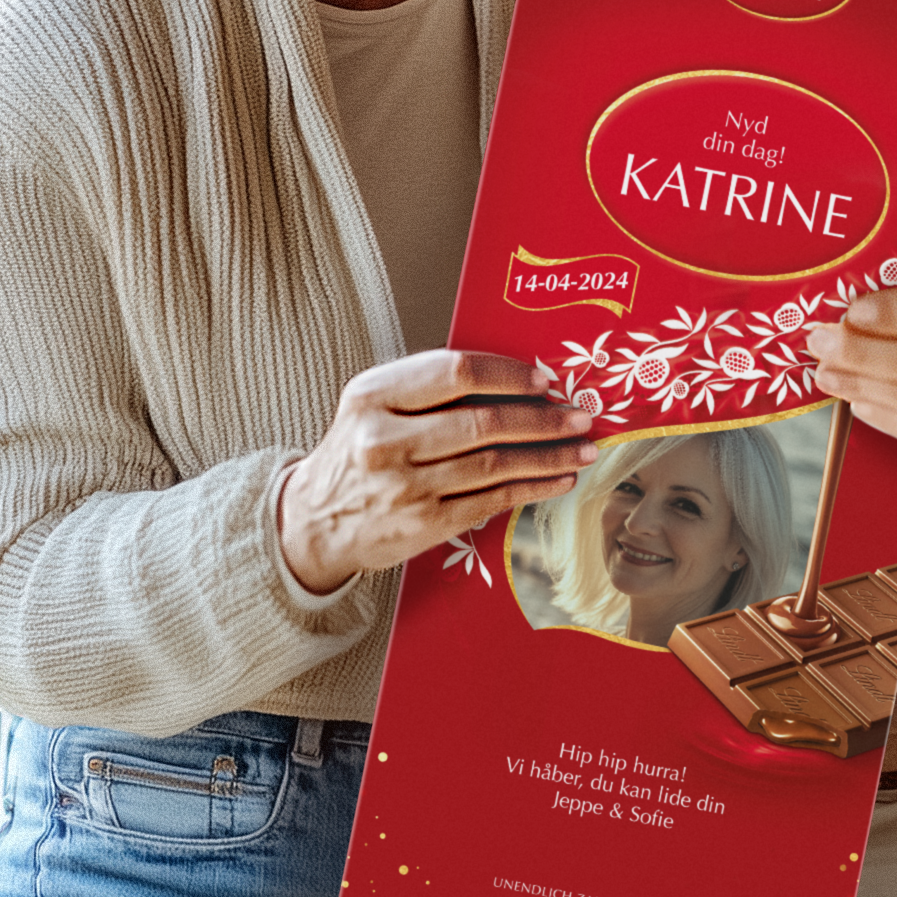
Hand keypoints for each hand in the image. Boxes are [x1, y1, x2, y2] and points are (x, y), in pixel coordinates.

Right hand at [277, 351, 595, 593]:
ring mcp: (405, 486)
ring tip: (582, 449)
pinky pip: (492, 500)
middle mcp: (385, 440)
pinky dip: (532, 488)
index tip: (544, 381)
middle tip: (580, 416)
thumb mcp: (373, 404)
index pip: (455, 372)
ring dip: (548, 457)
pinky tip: (558, 480)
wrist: (314, 521)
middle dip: (543, 420)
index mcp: (372, 395)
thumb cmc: (358, 452)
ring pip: (494, 464)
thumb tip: (516, 380)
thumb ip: (428, 388)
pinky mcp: (423, 524)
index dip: (508, 374)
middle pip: (482, 422)